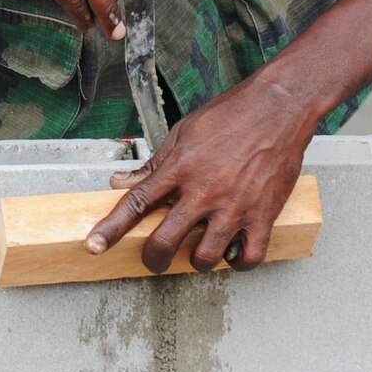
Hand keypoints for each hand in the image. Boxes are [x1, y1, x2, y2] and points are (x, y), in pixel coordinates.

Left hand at [84, 79, 315, 272]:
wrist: (277, 108)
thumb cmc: (230, 116)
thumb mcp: (183, 133)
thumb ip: (153, 163)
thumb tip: (120, 182)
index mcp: (179, 169)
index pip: (136, 204)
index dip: (111, 229)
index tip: (94, 246)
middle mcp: (203, 191)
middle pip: (165, 240)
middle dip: (153, 258)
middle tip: (154, 260)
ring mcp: (234, 206)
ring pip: (206, 256)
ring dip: (198, 261)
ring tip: (199, 253)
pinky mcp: (263, 215)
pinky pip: (249, 256)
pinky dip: (238, 263)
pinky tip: (233, 253)